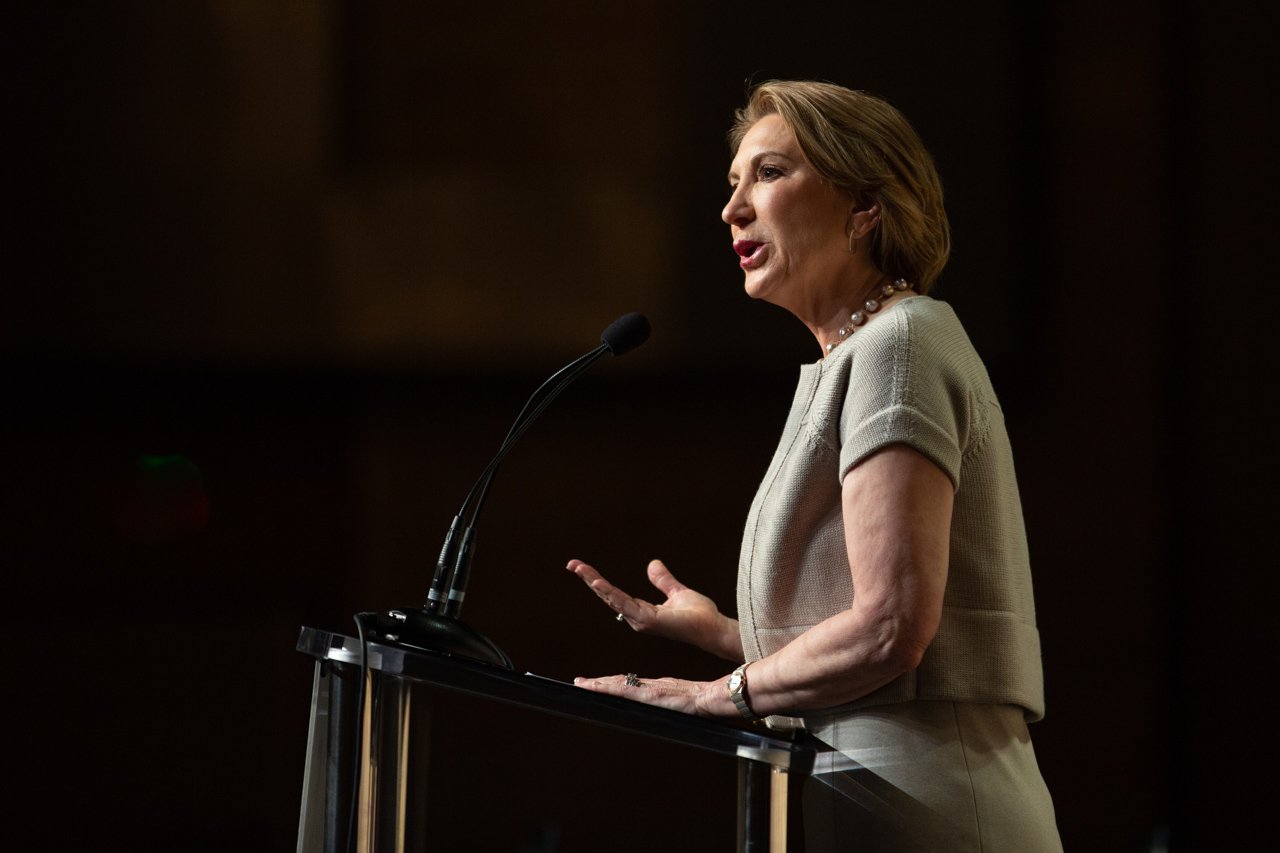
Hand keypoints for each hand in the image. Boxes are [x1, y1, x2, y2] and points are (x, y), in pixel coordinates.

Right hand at [565, 558, 741, 659]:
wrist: (713, 628)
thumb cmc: (700, 616)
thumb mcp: (677, 592)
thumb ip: (663, 580)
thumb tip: (653, 564)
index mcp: (642, 610)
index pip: (615, 594)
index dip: (598, 581)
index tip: (583, 567)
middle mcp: (638, 617)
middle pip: (608, 595)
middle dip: (589, 579)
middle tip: (572, 564)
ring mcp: (641, 620)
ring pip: (612, 598)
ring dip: (594, 582)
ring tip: (579, 568)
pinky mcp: (647, 620)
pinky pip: (624, 603)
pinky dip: (609, 592)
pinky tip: (598, 582)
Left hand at [572, 673, 730, 717]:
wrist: (711, 698)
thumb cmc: (702, 703)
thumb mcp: (683, 702)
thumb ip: (673, 702)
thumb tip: (671, 706)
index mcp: (656, 689)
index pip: (628, 684)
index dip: (611, 683)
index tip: (597, 683)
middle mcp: (649, 687)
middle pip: (619, 683)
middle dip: (599, 683)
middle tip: (580, 681)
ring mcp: (648, 690)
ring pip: (618, 685)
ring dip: (598, 685)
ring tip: (582, 683)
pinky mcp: (649, 695)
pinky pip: (624, 690)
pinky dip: (608, 688)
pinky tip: (596, 688)